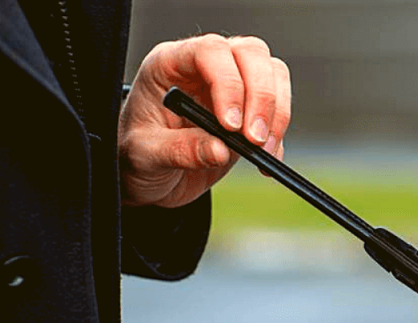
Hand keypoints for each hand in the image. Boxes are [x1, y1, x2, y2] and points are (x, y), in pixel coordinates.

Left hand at [118, 34, 290, 207]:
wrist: (151, 175)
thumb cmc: (138, 156)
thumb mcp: (145, 155)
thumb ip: (179, 150)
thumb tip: (220, 149)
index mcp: (171, 65)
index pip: (209, 52)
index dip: (227, 84)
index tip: (230, 126)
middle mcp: (205, 68)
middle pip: (250, 54)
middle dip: (261, 97)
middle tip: (252, 139)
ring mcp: (232, 86)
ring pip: (273, 74)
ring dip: (276, 113)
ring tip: (260, 149)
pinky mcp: (250, 111)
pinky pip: (279, 110)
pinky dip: (278, 136)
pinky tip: (265, 160)